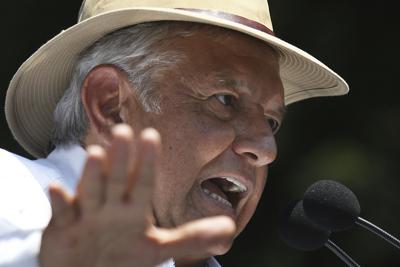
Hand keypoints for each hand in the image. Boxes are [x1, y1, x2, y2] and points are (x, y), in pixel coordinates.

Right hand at [39, 124, 235, 266]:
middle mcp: (111, 205)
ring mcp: (87, 215)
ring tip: (96, 154)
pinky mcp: (63, 228)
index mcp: (133, 208)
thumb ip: (191, 237)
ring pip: (91, 191)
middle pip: (118, 179)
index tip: (153, 135)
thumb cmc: (122, 254)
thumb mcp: (158, 248)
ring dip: (93, 174)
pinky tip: (58, 190)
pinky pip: (62, 215)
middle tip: (125, 131)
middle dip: (122, 158)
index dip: (148, 162)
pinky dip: (60, 204)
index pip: (144, 182)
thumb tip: (230, 228)